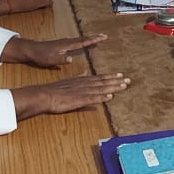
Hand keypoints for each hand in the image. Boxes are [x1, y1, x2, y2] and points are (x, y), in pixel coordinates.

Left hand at [5, 34, 107, 66]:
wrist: (32, 49)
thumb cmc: (41, 55)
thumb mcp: (50, 60)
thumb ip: (61, 59)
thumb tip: (71, 59)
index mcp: (66, 45)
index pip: (82, 42)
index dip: (93, 40)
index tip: (102, 37)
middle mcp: (67, 42)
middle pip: (84, 38)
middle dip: (94, 37)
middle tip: (104, 36)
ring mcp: (65, 42)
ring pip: (80, 39)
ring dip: (89, 38)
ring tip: (98, 38)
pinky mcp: (62, 44)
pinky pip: (76, 41)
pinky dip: (83, 41)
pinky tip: (84, 43)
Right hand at [12, 72, 129, 119]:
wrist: (45, 94)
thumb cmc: (55, 90)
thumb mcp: (68, 81)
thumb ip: (78, 77)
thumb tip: (86, 73)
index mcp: (82, 80)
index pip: (99, 77)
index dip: (110, 76)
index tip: (121, 75)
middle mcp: (84, 84)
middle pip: (103, 82)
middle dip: (116, 81)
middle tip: (128, 79)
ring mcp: (82, 92)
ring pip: (101, 89)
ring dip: (113, 87)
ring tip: (124, 86)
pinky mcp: (79, 100)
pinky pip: (93, 99)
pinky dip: (102, 98)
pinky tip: (111, 97)